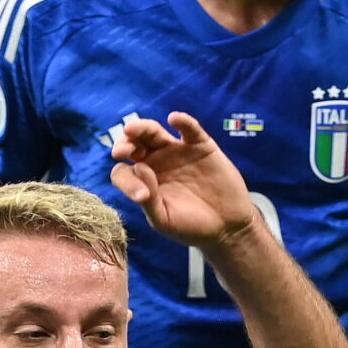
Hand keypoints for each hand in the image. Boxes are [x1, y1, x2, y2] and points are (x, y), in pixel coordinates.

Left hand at [109, 112, 256, 250]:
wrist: (226, 228)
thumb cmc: (190, 227)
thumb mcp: (163, 220)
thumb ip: (148, 200)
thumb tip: (139, 168)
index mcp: (143, 181)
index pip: (123, 171)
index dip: (126, 180)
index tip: (142, 196)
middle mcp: (156, 162)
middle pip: (134, 143)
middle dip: (124, 143)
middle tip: (122, 151)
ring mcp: (177, 152)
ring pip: (154, 132)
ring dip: (142, 127)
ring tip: (132, 129)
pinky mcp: (201, 146)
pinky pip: (190, 129)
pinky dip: (182, 121)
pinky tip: (174, 119)